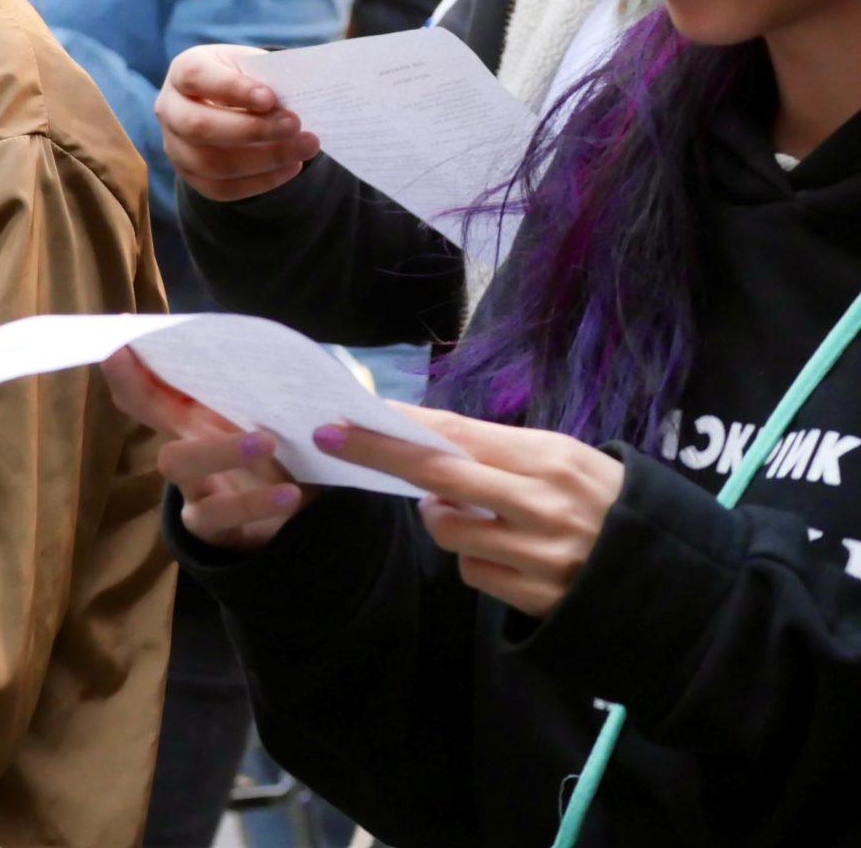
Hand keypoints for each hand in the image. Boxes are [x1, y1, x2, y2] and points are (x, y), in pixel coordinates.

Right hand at [102, 347, 314, 549]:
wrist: (294, 516)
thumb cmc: (273, 456)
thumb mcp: (260, 420)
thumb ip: (244, 392)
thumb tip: (235, 346)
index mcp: (190, 417)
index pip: (146, 388)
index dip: (125, 369)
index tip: (116, 344)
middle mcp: (181, 444)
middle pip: (145, 407)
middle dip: (146, 390)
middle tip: (174, 365)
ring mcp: (189, 486)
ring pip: (176, 462)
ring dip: (220, 449)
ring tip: (265, 442)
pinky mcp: (207, 523)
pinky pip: (220, 513)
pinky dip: (256, 502)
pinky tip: (289, 494)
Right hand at [156, 43, 320, 201]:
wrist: (230, 101)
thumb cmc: (245, 78)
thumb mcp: (253, 66)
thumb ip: (268, 78)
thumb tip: (295, 104)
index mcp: (183, 70)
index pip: (198, 77)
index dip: (232, 89)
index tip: (270, 98)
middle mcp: (169, 108)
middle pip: (198, 126)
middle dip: (252, 130)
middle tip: (295, 125)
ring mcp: (174, 145)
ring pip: (211, 164)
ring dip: (264, 160)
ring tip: (304, 148)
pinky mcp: (188, 174)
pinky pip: (221, 188)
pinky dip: (261, 182)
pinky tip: (291, 167)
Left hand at [321, 405, 622, 617]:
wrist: (680, 583)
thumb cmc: (615, 507)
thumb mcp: (573, 462)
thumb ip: (505, 453)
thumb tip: (430, 440)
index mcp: (551, 458)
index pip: (455, 434)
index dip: (395, 424)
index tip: (346, 413)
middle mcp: (541, 502)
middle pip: (435, 473)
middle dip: (378, 453)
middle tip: (331, 438)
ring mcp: (537, 554)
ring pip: (445, 529)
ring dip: (444, 520)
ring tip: (480, 516)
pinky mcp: (534, 597)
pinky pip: (472, 572)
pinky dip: (478, 561)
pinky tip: (511, 557)